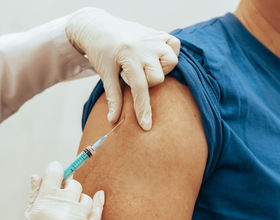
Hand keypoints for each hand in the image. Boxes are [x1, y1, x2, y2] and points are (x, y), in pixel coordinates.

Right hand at [14, 161, 104, 219]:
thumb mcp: (27, 219)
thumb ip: (35, 195)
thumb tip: (37, 177)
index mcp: (46, 202)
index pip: (55, 173)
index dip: (55, 169)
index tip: (55, 169)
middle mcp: (64, 208)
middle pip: (73, 184)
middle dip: (67, 188)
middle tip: (60, 195)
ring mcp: (79, 218)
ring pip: (86, 197)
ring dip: (79, 200)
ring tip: (69, 209)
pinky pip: (99, 210)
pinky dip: (99, 201)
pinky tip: (100, 195)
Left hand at [65, 7, 180, 129]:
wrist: (98, 27)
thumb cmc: (100, 51)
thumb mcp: (105, 73)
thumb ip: (113, 97)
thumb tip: (113, 120)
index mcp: (128, 56)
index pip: (140, 87)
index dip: (143, 109)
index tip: (146, 126)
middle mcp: (144, 46)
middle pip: (158, 77)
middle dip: (147, 82)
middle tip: (135, 75)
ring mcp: (154, 38)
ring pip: (171, 61)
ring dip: (161, 68)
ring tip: (146, 65)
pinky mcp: (159, 33)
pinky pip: (175, 45)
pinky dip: (169, 52)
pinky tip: (157, 55)